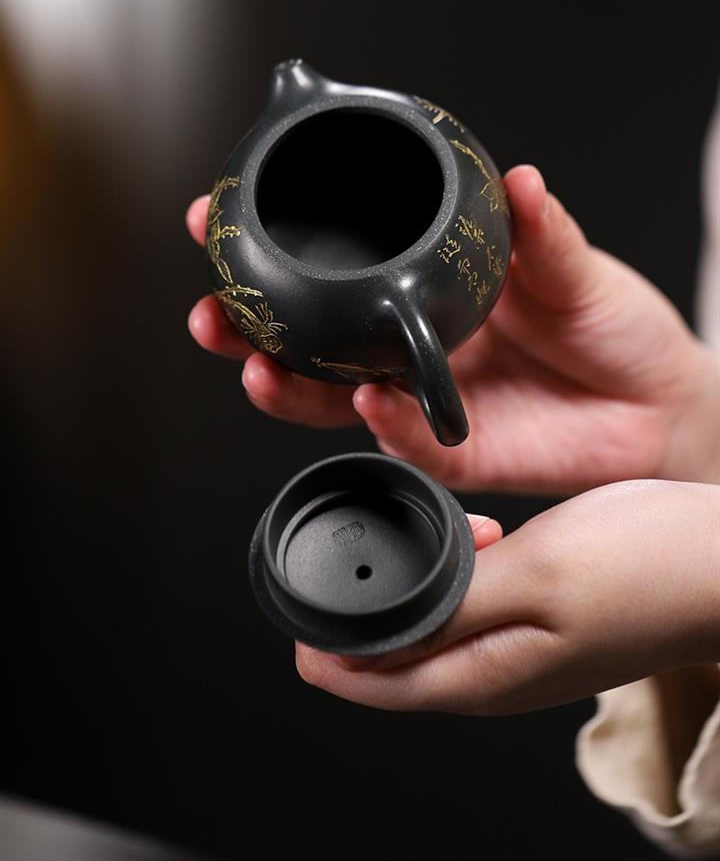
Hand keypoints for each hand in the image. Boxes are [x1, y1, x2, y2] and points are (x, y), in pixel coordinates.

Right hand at [186, 165, 719, 495]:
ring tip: (260, 365)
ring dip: (287, 388)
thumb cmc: (612, 326)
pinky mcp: (453, 447)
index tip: (220, 217)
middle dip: (247, 330)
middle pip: (307, 343)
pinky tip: (368, 399)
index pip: (333, 272)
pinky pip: (404, 437)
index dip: (272, 250)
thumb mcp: (574, 264)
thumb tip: (521, 178)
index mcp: (423, 292)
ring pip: (332, 401)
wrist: (660, 404)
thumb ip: (543, 230)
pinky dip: (382, 420)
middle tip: (213, 312)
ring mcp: (424, 396)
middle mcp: (408, 345)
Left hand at [296, 479, 719, 715]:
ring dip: (406, 584)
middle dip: (355, 608)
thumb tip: (367, 631)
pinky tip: (475, 533)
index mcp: (481, 677)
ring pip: (428, 628)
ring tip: (414, 530)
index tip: (295, 588)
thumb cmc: (648, 569)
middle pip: (388, 660)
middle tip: (352, 544)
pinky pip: (469, 607)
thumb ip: (446, 603)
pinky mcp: (539, 623)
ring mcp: (518, 652)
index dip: (319, 641)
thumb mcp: (533, 575)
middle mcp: (493, 675)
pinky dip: (451, 572)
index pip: (366, 683)